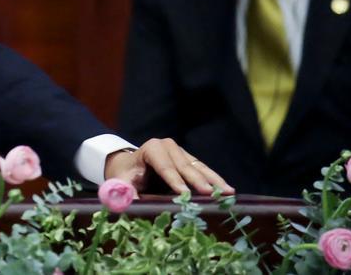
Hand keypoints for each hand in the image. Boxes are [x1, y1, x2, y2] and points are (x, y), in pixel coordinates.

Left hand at [104, 138, 234, 195]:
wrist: (130, 166)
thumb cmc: (126, 175)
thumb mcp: (122, 182)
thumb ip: (125, 191)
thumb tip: (130, 203)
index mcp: (151, 149)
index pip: (164, 166)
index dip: (174, 180)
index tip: (184, 193)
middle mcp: (168, 146)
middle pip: (184, 166)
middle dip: (198, 180)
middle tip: (211, 194)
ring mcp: (181, 152)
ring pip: (198, 167)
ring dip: (214, 181)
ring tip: (228, 193)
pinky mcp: (190, 160)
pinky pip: (204, 170)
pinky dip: (215, 181)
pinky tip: (228, 191)